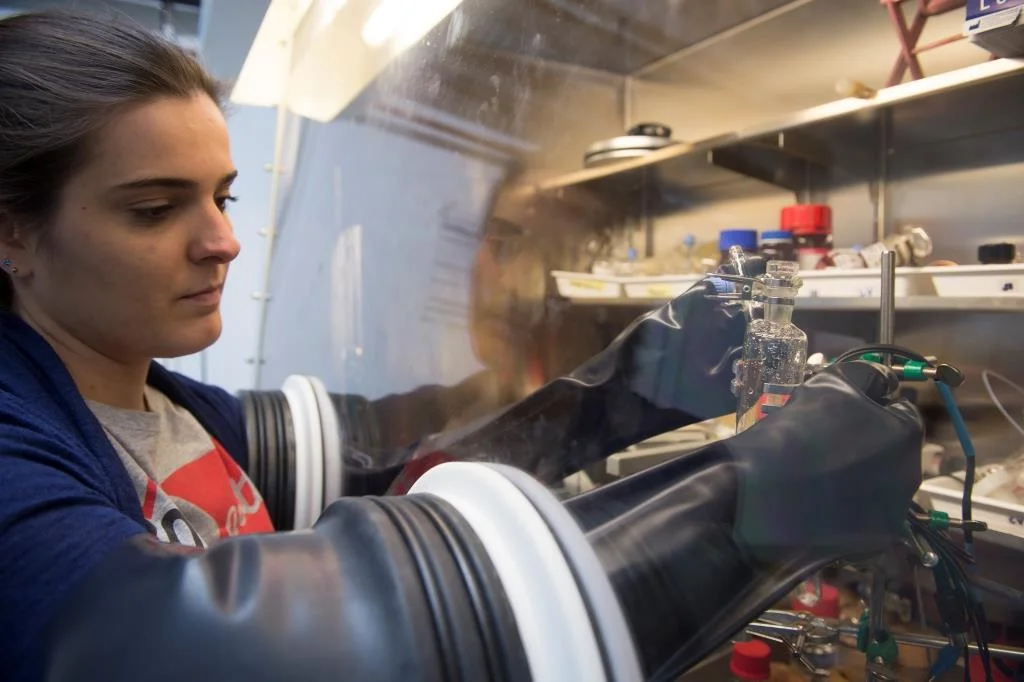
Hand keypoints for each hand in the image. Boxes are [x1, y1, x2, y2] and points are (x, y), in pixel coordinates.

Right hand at [730, 361, 922, 560]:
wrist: (760, 495)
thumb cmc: (796, 432)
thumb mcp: (828, 385)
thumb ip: (861, 379)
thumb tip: (876, 384)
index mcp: (906, 434)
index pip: (900, 410)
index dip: (872, 407)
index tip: (843, 413)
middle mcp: (910, 476)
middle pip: (894, 453)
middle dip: (870, 446)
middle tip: (828, 445)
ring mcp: (893, 514)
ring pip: (881, 488)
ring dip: (860, 481)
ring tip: (820, 479)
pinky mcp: (872, 544)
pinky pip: (865, 521)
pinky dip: (848, 514)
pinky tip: (819, 507)